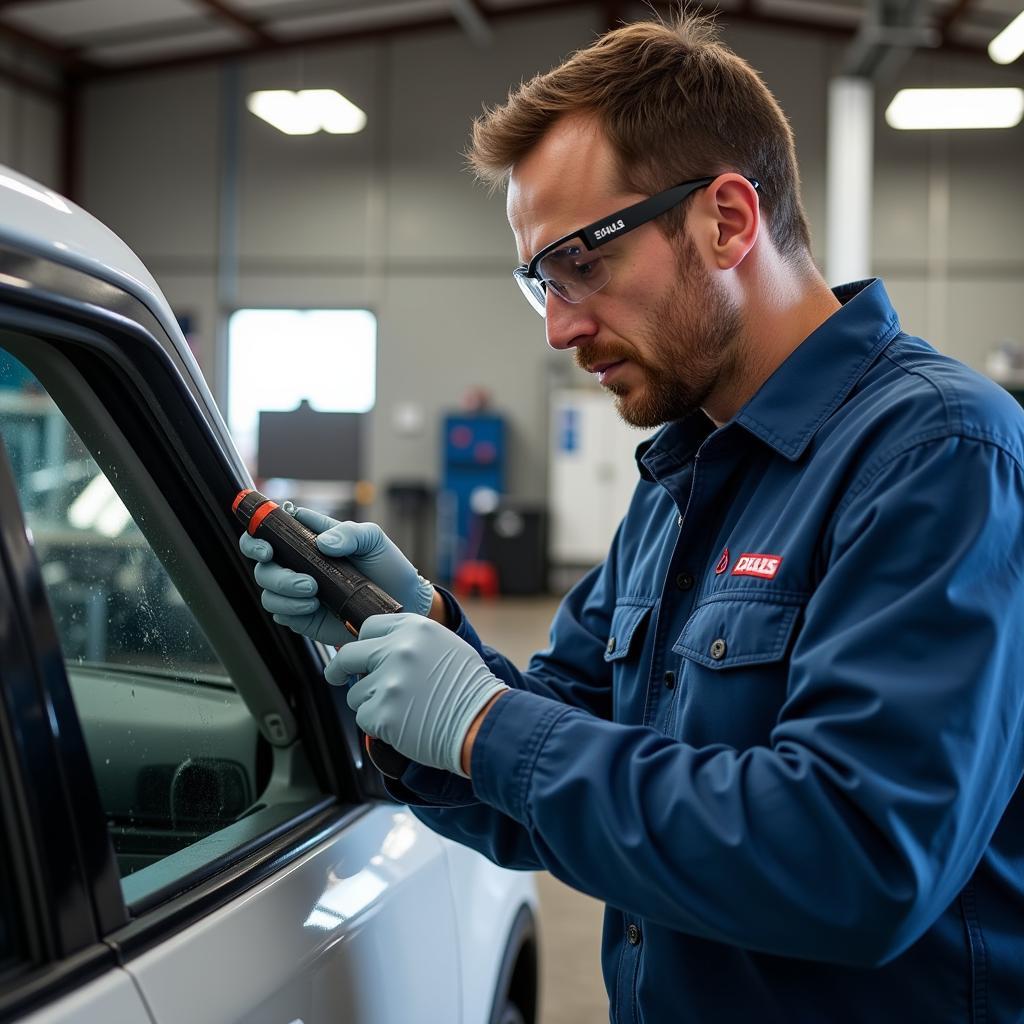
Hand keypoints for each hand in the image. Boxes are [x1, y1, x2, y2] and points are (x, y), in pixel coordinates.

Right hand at [239, 507, 434, 645]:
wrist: (402, 602)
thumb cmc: (387, 566)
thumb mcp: (373, 539)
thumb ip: (350, 533)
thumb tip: (324, 543)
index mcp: (309, 538)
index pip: (270, 531)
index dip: (256, 536)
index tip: (266, 547)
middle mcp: (298, 563)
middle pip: (263, 565)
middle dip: (273, 573)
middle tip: (305, 581)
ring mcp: (298, 590)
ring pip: (268, 591)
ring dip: (285, 594)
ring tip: (315, 594)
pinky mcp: (303, 615)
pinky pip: (281, 613)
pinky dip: (292, 611)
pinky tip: (314, 608)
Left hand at [329, 614, 507, 775]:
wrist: (482, 721)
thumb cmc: (467, 687)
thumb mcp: (444, 645)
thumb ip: (410, 640)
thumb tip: (376, 644)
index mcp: (414, 628)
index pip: (369, 627)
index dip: (363, 642)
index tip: (358, 653)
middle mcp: (398, 649)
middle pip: (349, 655)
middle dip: (340, 668)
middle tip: (335, 676)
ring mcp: (388, 681)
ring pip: (355, 692)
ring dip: (370, 702)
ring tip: (401, 708)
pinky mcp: (382, 713)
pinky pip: (363, 717)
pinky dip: (377, 724)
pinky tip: (402, 723)